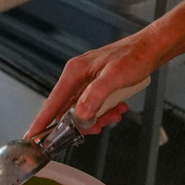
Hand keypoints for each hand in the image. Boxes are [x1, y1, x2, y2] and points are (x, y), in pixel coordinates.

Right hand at [25, 32, 162, 136]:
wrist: (152, 48)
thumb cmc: (134, 56)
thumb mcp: (114, 78)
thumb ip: (95, 96)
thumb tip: (81, 115)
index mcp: (75, 72)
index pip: (52, 102)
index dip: (42, 121)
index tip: (33, 136)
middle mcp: (78, 75)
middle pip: (69, 109)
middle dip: (82, 122)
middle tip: (97, 128)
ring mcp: (87, 80)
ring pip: (84, 108)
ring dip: (99, 117)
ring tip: (114, 115)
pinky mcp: (98, 84)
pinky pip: (95, 104)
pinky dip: (106, 110)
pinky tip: (118, 108)